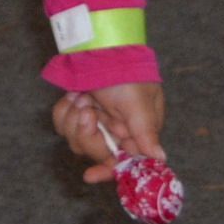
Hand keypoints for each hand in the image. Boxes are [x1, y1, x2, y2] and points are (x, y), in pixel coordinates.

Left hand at [53, 82, 167, 184]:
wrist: (103, 46)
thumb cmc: (128, 73)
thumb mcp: (139, 103)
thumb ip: (147, 133)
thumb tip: (161, 160)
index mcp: (137, 135)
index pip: (124, 163)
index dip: (107, 172)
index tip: (90, 176)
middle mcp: (115, 133)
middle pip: (95, 152)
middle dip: (88, 133)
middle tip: (88, 109)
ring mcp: (94, 122)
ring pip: (75, 140)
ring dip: (75, 117)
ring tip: (82, 97)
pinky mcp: (76, 112)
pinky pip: (62, 124)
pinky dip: (64, 110)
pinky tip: (72, 96)